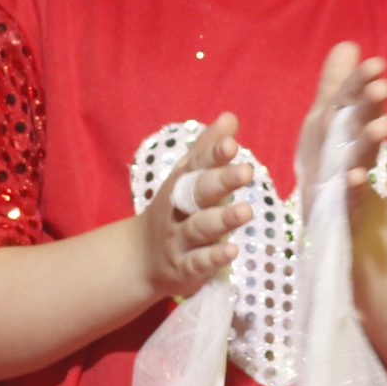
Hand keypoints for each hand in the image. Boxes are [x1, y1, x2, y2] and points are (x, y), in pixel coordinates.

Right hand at [140, 117, 252, 298]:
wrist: (140, 259)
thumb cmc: (174, 211)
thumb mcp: (187, 179)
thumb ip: (209, 149)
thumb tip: (230, 117)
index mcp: (182, 183)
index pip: (198, 165)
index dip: (214, 154)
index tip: (231, 143)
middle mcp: (178, 209)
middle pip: (199, 193)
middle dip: (222, 181)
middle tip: (246, 171)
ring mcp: (179, 239)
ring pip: (200, 227)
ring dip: (223, 219)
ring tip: (246, 211)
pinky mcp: (183, 268)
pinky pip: (198, 262)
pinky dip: (214, 257)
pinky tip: (233, 250)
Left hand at [295, 42, 386, 201]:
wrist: (330, 211)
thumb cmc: (328, 156)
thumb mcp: (326, 116)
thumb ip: (335, 84)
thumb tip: (348, 44)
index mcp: (348, 121)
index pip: (354, 96)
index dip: (363, 80)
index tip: (376, 64)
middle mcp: (356, 143)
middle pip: (365, 120)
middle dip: (373, 104)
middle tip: (383, 87)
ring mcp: (354, 171)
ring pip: (364, 153)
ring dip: (373, 139)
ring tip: (384, 126)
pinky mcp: (347, 200)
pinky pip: (352, 193)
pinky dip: (354, 185)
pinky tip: (354, 178)